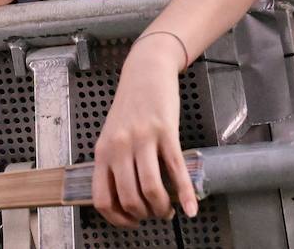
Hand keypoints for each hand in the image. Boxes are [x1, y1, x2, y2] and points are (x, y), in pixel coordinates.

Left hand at [92, 41, 197, 226]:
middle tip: (155, 214)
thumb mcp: (113, 134)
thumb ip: (115, 162)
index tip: (131, 222)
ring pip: (151, 187)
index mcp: (103, 151)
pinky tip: (190, 207)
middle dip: (144, 215)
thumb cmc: (131, 104)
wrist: (146, 71)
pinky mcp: (165, 131)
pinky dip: (184, 194)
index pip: (103, 199)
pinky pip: (175, 169)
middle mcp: (119, 147)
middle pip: (129, 198)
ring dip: (162, 207)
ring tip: (168, 209)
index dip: (118, 219)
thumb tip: (125, 196)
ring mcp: (142, 139)